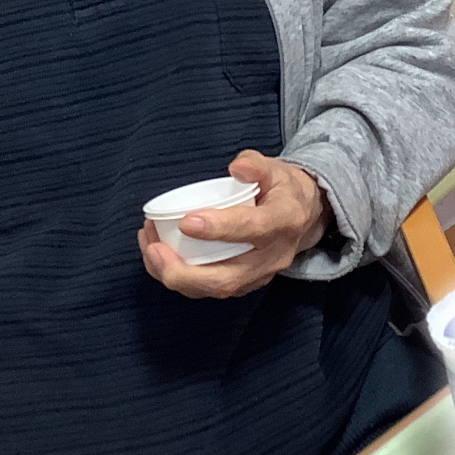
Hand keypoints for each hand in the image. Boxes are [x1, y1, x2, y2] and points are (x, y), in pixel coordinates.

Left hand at [139, 150, 330, 298]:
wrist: (304, 216)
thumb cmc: (282, 189)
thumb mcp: (276, 168)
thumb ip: (256, 164)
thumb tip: (236, 167)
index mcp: (284, 221)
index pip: (252, 229)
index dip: (219, 228)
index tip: (186, 221)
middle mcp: (273, 255)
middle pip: (227, 278)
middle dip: (184, 271)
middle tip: (154, 248)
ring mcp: (260, 275)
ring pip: (216, 289)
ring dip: (176, 276)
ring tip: (150, 249)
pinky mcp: (247, 283)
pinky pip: (211, 290)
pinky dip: (181, 279)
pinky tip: (158, 258)